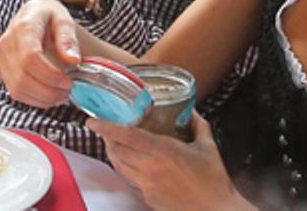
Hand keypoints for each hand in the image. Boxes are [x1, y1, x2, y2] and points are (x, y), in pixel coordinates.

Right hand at [0, 0, 80, 107]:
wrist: (31, 14)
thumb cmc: (47, 17)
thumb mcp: (64, 19)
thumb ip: (68, 39)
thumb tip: (73, 60)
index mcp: (24, 27)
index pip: (30, 57)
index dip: (50, 75)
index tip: (68, 82)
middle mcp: (6, 42)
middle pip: (22, 78)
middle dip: (49, 91)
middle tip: (68, 91)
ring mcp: (0, 56)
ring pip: (17, 89)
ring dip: (42, 98)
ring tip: (61, 94)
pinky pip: (15, 91)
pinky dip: (34, 99)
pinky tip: (49, 94)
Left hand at [88, 113, 252, 210]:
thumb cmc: (214, 180)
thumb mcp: (208, 146)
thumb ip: (197, 124)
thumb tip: (190, 109)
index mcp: (164, 152)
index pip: (127, 136)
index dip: (107, 127)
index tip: (92, 120)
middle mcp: (150, 168)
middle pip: (117, 150)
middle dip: (107, 138)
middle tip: (104, 128)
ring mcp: (147, 185)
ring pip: (119, 165)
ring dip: (113, 153)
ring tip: (112, 142)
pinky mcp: (147, 198)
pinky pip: (130, 179)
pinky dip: (126, 168)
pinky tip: (132, 162)